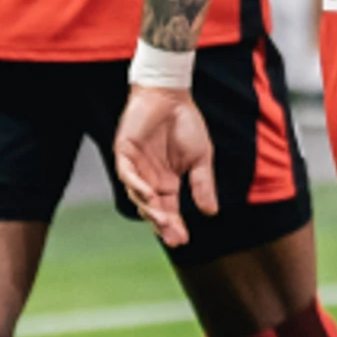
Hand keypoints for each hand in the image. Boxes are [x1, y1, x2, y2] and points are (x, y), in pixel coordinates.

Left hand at [112, 84, 215, 248]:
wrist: (172, 95)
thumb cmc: (186, 123)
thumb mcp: (202, 158)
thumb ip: (203, 184)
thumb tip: (211, 213)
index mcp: (167, 182)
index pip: (169, 210)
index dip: (175, 226)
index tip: (183, 240)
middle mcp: (149, 178)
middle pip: (153, 208)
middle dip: (162, 225)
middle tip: (173, 238)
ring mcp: (135, 167)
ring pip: (137, 196)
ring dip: (150, 210)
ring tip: (164, 220)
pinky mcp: (124, 153)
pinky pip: (127, 175)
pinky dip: (137, 186)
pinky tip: (150, 196)